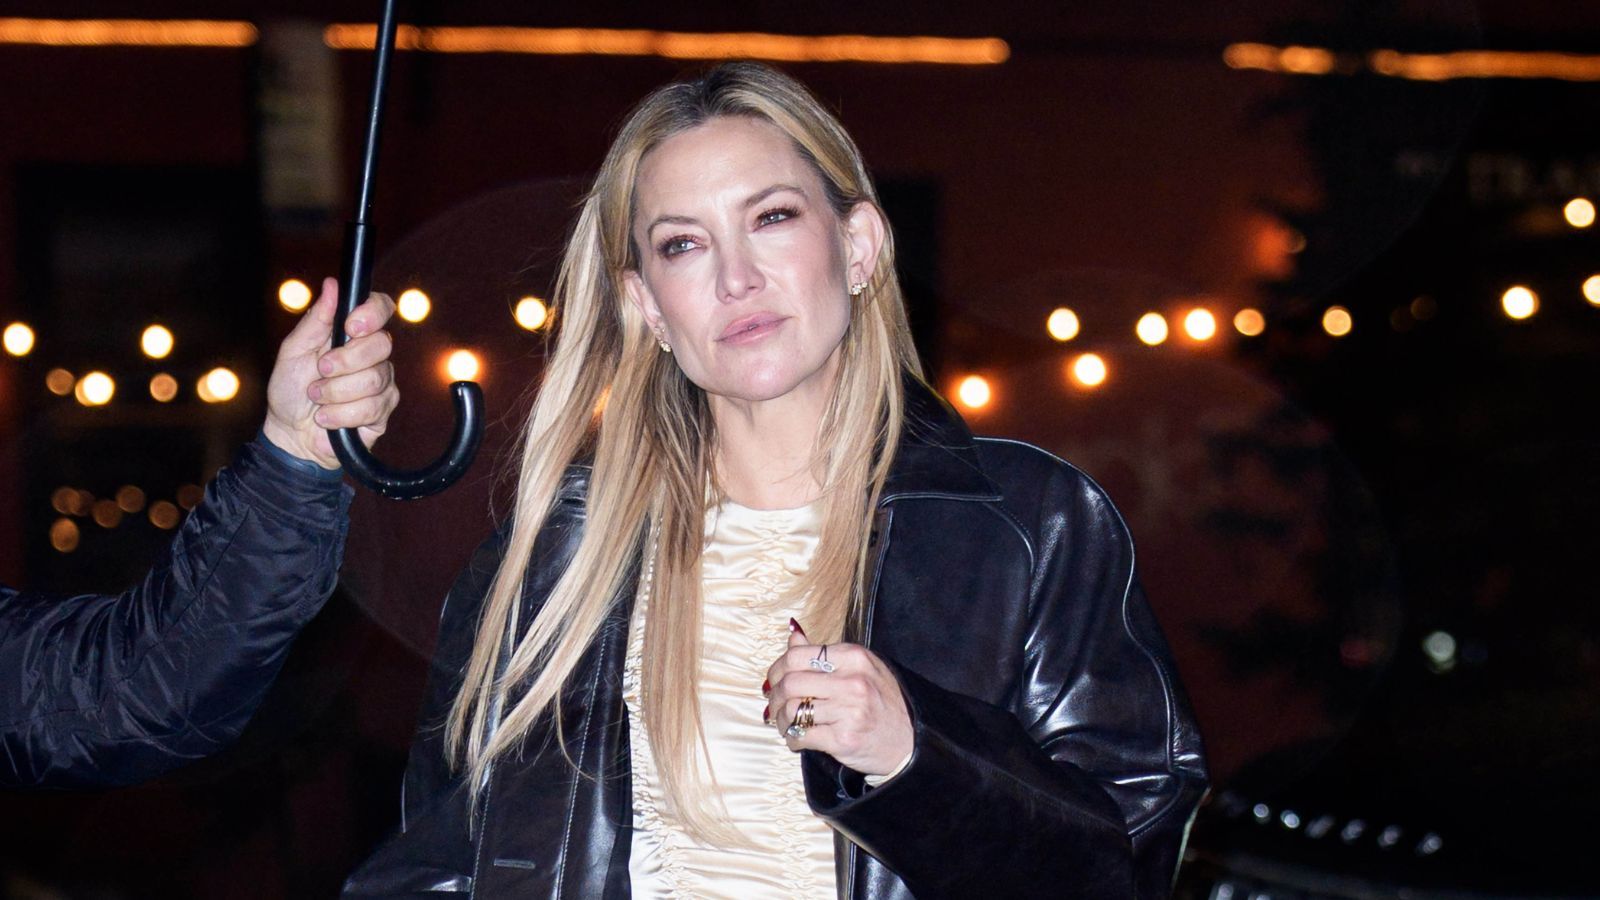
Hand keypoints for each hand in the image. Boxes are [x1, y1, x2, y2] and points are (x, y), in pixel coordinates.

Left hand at [262, 277, 398, 468]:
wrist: (290, 434)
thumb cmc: (290, 390)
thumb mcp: (293, 351)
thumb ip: (315, 320)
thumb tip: (332, 284)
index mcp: (352, 334)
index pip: (381, 308)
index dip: (373, 313)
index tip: (350, 326)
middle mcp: (373, 355)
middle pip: (381, 345)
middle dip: (344, 361)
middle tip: (320, 371)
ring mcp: (382, 383)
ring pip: (374, 379)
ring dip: (336, 392)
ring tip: (318, 399)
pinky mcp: (383, 411)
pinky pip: (372, 407)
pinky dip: (340, 414)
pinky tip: (327, 418)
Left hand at [763, 620, 912, 775]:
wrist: (909, 742)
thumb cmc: (883, 703)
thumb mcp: (861, 668)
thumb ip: (825, 654)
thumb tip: (793, 636)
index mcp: (854, 657)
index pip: (798, 655)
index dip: (777, 668)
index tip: (775, 680)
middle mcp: (853, 682)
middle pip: (790, 682)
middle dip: (776, 696)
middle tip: (775, 705)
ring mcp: (849, 711)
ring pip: (792, 710)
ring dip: (781, 720)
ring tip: (787, 723)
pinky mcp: (843, 739)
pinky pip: (801, 736)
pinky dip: (792, 739)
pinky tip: (798, 738)